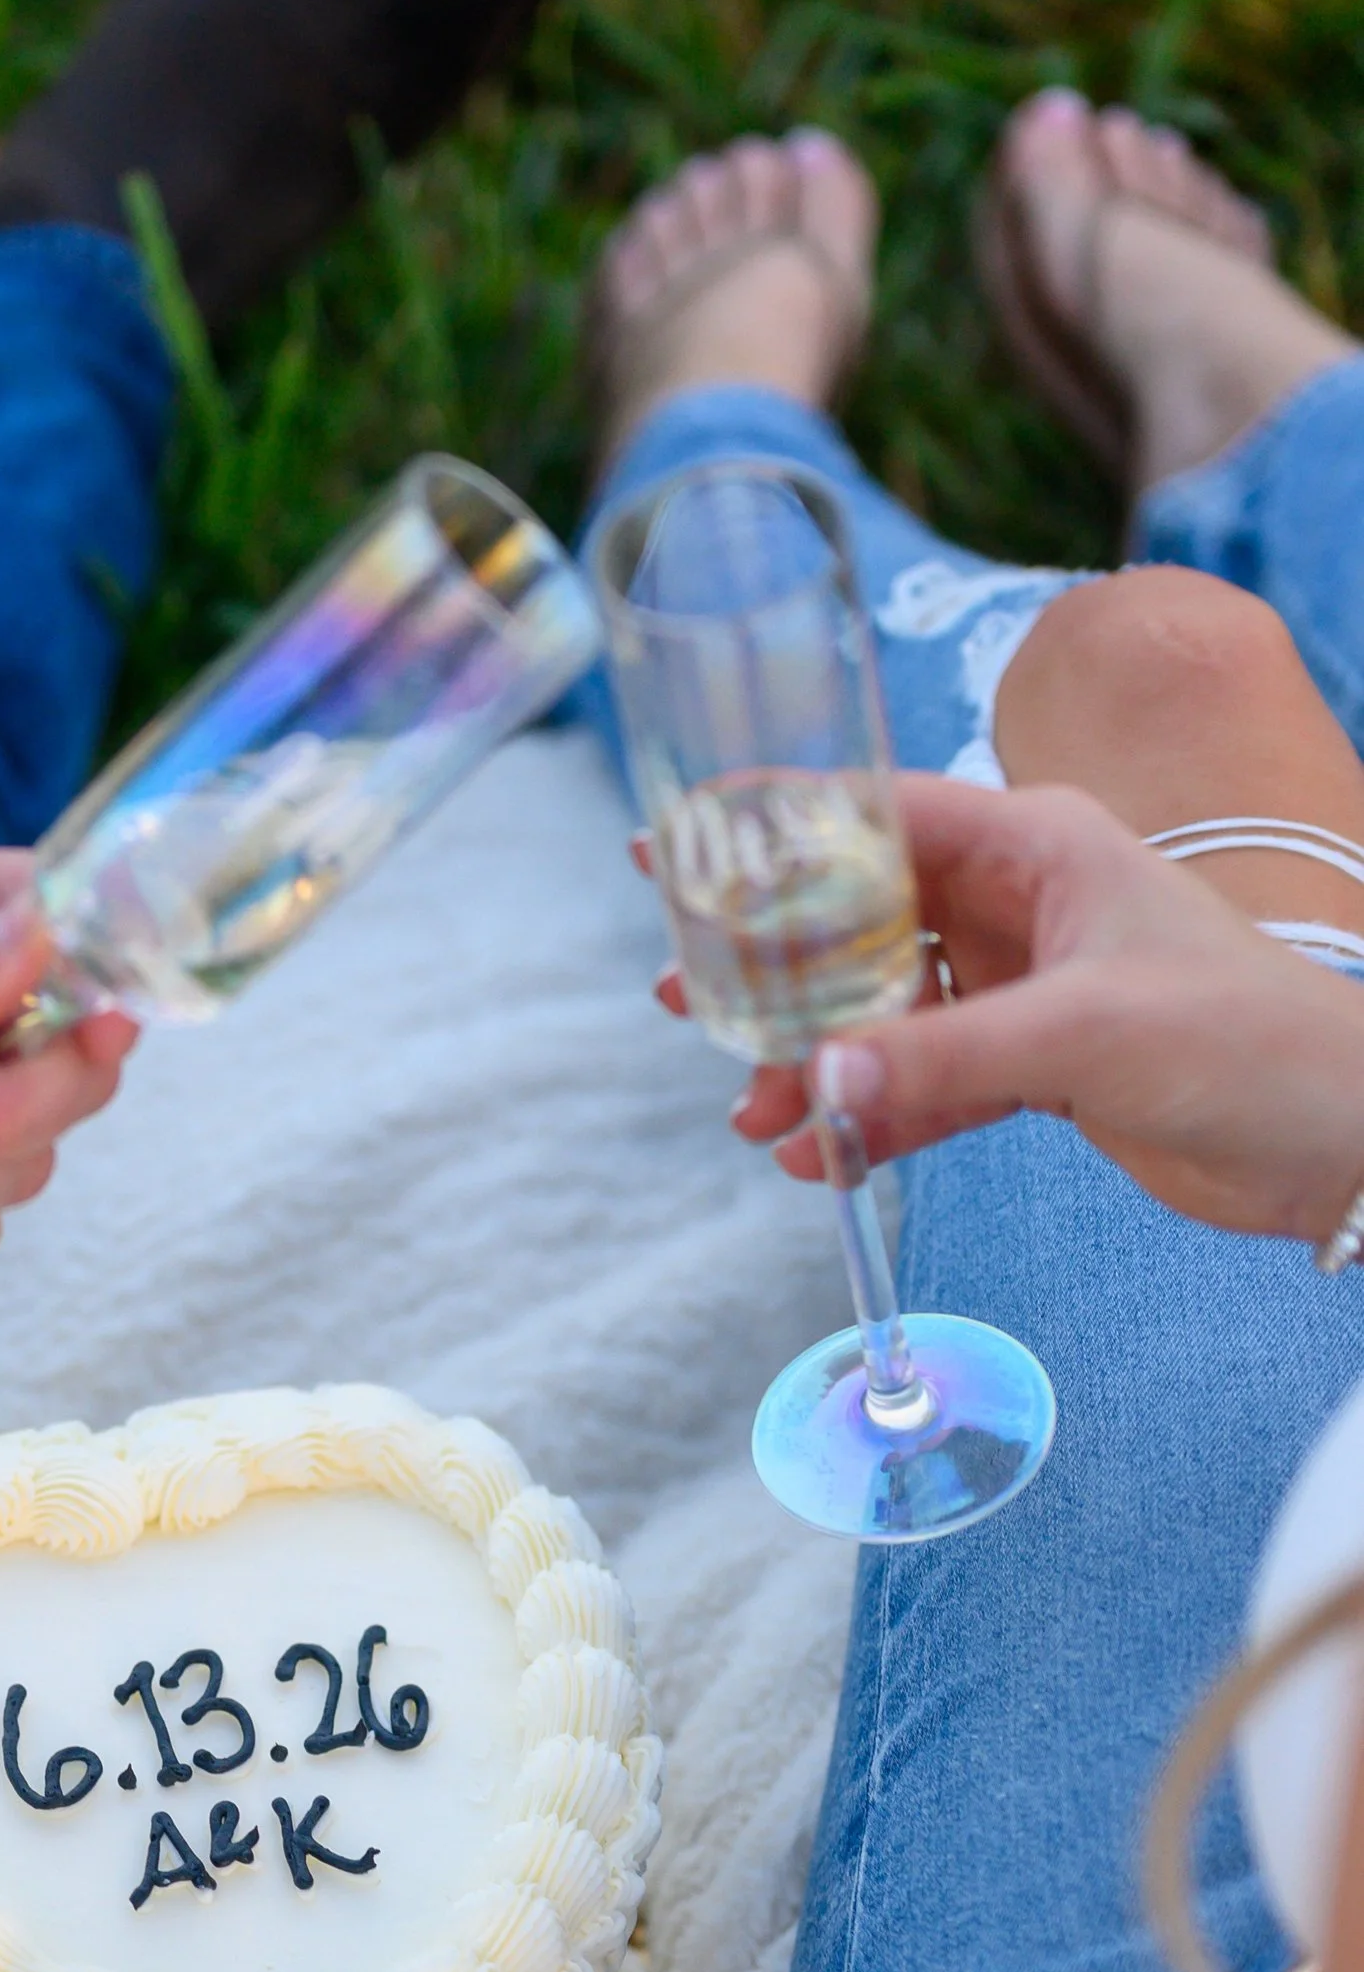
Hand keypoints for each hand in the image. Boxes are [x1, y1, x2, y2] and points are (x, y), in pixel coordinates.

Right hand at [701, 774, 1363, 1244]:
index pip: (874, 815)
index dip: (768, 827)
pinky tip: (817, 1156)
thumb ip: (941, 1059)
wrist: (1333, 1139)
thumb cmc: (1243, 1042)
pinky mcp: (1035, 1063)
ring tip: (749, 1110)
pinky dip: (870, 1116)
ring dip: (815, 1059)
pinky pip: (923, 1080)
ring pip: (882, 1008)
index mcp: (1034, 844)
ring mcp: (1024, 983)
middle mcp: (1020, 902)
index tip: (674, 841)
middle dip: (773, 965)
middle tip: (685, 996)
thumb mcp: (1082, 1036)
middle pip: (859, 916)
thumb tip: (816, 1084)